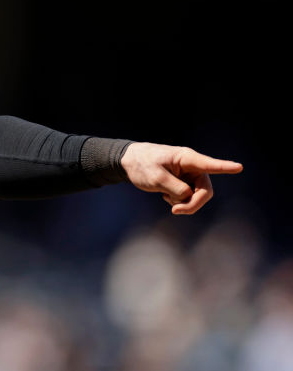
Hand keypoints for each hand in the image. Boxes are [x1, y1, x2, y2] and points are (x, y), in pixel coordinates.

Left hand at [120, 142, 242, 214]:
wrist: (130, 163)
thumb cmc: (142, 165)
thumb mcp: (156, 179)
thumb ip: (176, 189)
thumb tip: (189, 197)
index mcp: (187, 159)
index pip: (209, 164)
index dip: (224, 167)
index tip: (239, 167)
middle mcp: (192, 167)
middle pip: (205, 190)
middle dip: (193, 203)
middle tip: (175, 211)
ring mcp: (190, 176)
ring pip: (197, 196)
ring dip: (183, 203)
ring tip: (164, 197)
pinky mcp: (185, 183)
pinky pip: (188, 198)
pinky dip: (178, 202)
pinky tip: (165, 196)